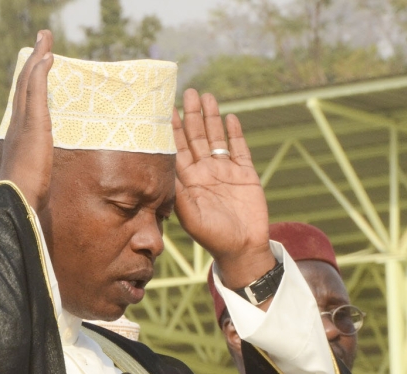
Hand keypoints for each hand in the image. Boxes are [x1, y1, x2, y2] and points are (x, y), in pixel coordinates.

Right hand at [0, 30, 54, 211]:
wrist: (12, 206)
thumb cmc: (20, 204)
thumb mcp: (29, 190)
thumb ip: (31, 186)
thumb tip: (34, 197)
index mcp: (13, 141)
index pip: (21, 108)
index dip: (27, 89)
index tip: (34, 74)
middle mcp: (14, 128)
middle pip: (23, 89)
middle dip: (31, 66)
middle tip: (40, 45)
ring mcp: (22, 125)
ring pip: (28, 83)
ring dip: (37, 59)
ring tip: (45, 40)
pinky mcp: (33, 125)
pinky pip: (35, 90)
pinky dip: (40, 71)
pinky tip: (47, 56)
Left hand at [171, 89, 273, 288]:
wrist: (242, 248)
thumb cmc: (211, 236)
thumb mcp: (189, 215)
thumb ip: (177, 193)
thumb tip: (161, 172)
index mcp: (188, 181)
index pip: (177, 149)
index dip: (172, 129)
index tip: (164, 109)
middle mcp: (205, 172)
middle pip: (196, 137)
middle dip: (191, 115)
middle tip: (186, 92)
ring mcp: (225, 171)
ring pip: (216, 138)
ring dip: (211, 118)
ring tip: (205, 96)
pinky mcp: (245, 173)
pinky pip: (239, 148)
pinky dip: (234, 133)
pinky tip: (229, 117)